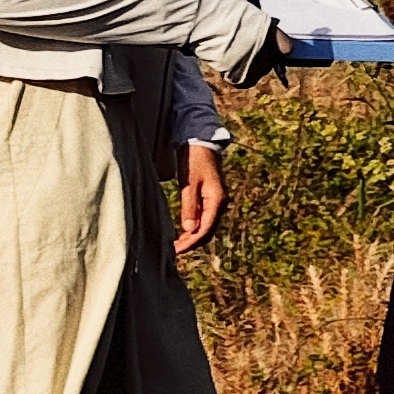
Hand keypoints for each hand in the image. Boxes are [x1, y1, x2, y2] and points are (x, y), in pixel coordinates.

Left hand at [172, 142, 228, 257]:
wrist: (201, 142)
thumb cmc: (194, 159)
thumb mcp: (189, 183)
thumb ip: (189, 206)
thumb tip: (189, 229)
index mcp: (217, 200)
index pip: (205, 230)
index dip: (191, 243)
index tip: (176, 251)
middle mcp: (220, 203)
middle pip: (207, 232)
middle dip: (191, 243)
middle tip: (173, 252)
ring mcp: (216, 201)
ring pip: (206, 226)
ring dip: (192, 237)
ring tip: (175, 245)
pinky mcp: (210, 198)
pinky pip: (204, 218)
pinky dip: (193, 228)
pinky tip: (182, 232)